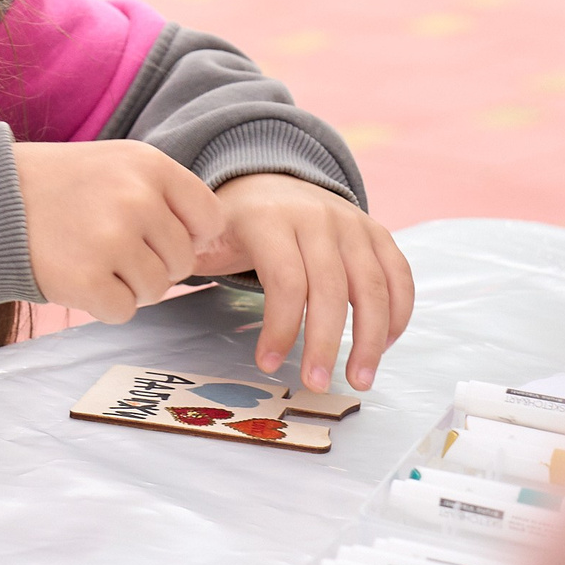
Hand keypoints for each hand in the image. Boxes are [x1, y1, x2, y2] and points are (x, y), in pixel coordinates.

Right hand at [13, 140, 225, 323]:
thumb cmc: (59, 186)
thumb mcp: (116, 164)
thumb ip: (165, 195)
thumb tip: (203, 246)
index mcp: (150, 165)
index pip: (210, 220)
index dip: (187, 235)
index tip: (153, 233)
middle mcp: (136, 199)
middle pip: (182, 261)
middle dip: (152, 264)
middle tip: (108, 246)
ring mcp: (111, 239)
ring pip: (156, 290)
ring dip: (127, 285)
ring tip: (89, 257)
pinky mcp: (87, 279)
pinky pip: (124, 311)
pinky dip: (102, 303)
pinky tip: (76, 274)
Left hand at [193, 173, 414, 393]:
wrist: (270, 179)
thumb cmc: (233, 222)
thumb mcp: (205, 232)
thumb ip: (192, 257)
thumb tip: (165, 283)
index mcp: (269, 218)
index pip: (284, 279)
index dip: (280, 327)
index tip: (266, 365)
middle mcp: (318, 217)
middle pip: (331, 288)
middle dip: (326, 342)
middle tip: (315, 385)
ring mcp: (353, 224)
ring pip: (373, 286)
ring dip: (372, 338)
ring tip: (358, 379)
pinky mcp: (378, 233)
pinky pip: (399, 276)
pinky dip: (398, 313)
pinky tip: (385, 346)